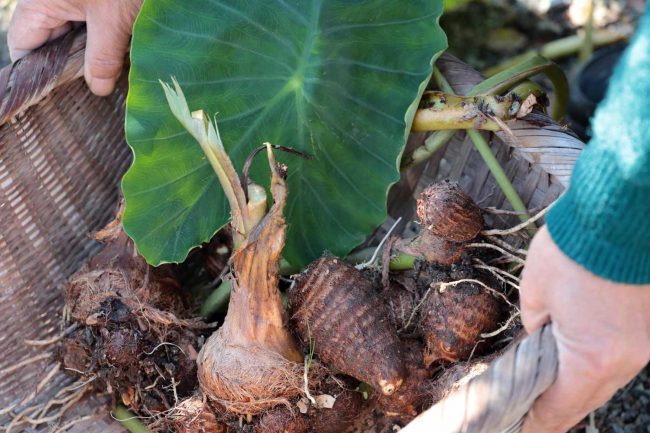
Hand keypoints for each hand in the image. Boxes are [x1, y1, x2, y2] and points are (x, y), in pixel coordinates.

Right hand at [7, 0, 142, 95]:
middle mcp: (51, 0)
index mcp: (40, 3)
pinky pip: (92, 24)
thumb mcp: (115, 22)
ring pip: (74, 34)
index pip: (23, 46)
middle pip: (50, 42)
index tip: (61, 93)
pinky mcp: (98, 1)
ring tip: (109, 74)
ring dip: (92, 54)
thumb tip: (98, 88)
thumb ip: (103, 58)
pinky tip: (120, 54)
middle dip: (72, 65)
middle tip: (93, 88)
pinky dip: (105, 39)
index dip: (40, 72)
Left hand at [520, 226, 649, 432]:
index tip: (519, 425)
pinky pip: (620, 360)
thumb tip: (541, 339)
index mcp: (592, 358)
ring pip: (606, 381)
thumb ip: (536, 327)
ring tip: (549, 388)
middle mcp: (626, 360)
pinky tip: (577, 360)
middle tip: (531, 413)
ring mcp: (643, 344)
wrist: (619, 212)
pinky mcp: (648, 327)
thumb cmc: (572, 248)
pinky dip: (596, 365)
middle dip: (557, 408)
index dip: (536, 421)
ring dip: (578, 386)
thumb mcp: (535, 292)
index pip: (560, 407)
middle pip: (586, 399)